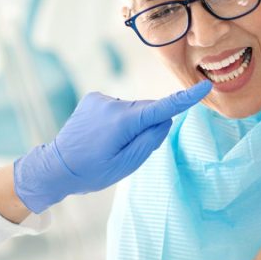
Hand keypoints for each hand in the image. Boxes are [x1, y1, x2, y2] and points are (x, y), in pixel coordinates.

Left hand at [13, 81, 211, 212]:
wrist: (56, 167)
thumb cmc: (92, 171)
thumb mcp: (126, 164)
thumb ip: (150, 141)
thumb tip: (164, 119)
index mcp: (123, 121)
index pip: (162, 108)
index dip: (185, 99)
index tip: (204, 87)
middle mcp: (113, 103)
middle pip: (146, 111)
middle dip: (147, 127)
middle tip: (127, 151)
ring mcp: (101, 99)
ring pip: (132, 110)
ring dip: (130, 124)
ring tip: (109, 145)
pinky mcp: (93, 99)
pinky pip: (118, 107)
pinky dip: (118, 119)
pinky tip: (102, 135)